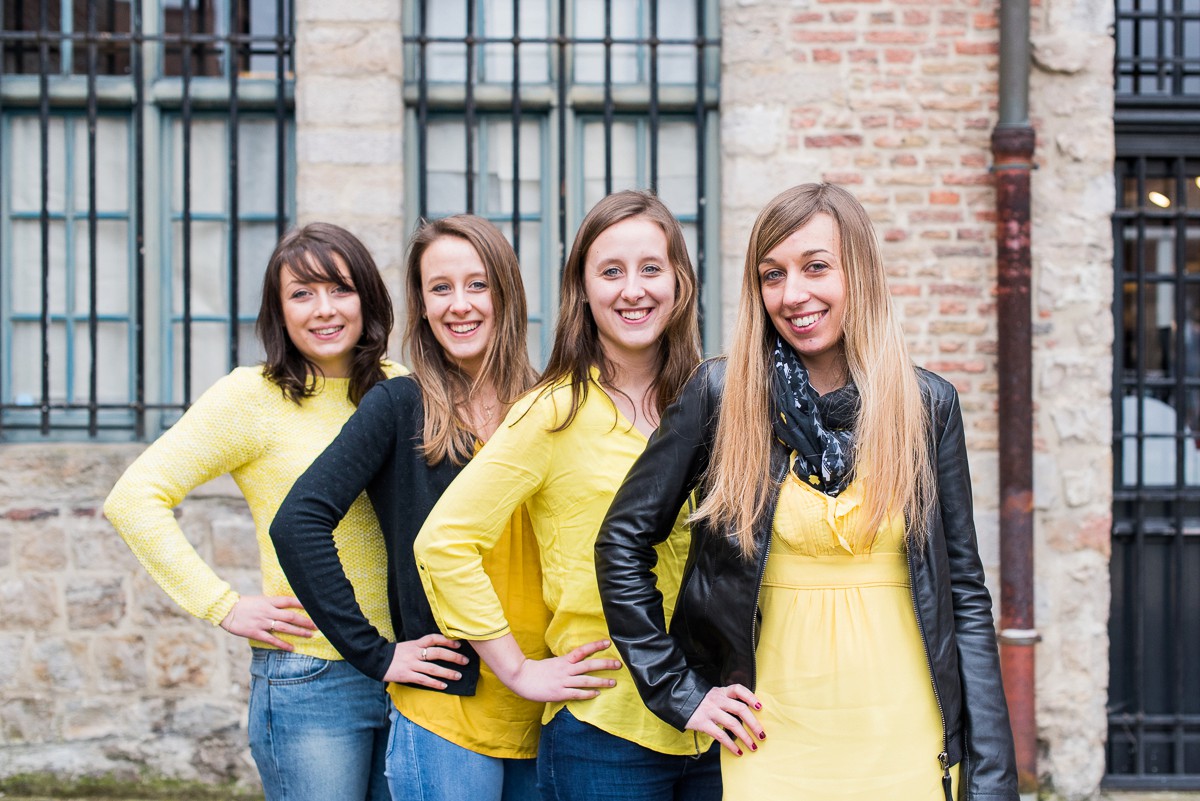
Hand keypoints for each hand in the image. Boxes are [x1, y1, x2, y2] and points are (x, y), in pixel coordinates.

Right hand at [219, 595, 316, 650]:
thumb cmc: (243, 604)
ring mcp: (262, 622)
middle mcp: (268, 611)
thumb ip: (272, 603)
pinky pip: (272, 639)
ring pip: (284, 628)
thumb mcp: (259, 599)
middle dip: (305, 621)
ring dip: (299, 632)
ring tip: (310, 635)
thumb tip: (285, 606)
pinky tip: (292, 648)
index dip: (302, 603)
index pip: (289, 601)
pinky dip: (282, 644)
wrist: (226, 610)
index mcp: (268, 601)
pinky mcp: (255, 632)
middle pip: (291, 616)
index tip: (314, 606)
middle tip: (317, 624)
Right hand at [383, 633, 468, 689]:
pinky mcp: (407, 675)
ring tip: (458, 676)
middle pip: (437, 653)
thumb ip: (420, 648)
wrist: (375, 659)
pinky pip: (424, 680)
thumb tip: (436, 650)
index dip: (447, 640)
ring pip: (433, 668)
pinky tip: (444, 686)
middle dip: (453, 657)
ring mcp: (411, 664)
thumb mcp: (407, 646)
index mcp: (415, 644)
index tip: (459, 644)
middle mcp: (415, 653)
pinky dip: (435, 683)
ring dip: (447, 672)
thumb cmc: (394, 654)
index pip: (434, 639)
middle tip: (465, 661)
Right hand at [502, 639, 620, 702]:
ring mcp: (563, 681)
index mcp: (564, 660)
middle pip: (589, 665)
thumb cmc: (538, 670)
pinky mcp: (559, 693)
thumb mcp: (553, 662)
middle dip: (605, 664)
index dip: (595, 646)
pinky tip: (597, 694)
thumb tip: (579, 661)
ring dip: (601, 681)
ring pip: (586, 680)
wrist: (521, 677)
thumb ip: (566, 662)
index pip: (582, 650)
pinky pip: (576, 694)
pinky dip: (588, 694)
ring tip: (613, 682)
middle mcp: (565, 669)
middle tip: (618, 664)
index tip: (608, 643)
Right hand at [685, 684, 765, 755]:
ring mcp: (710, 711)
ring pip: (733, 724)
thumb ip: (726, 700)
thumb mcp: (712, 695)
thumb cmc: (698, 701)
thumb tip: (746, 714)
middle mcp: (717, 699)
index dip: (751, 697)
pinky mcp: (702, 723)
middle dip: (754, 723)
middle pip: (740, 709)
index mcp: (721, 691)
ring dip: (746, 737)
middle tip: (762, 735)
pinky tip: (738, 751)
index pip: (738, 689)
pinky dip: (731, 745)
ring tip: (753, 746)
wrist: (675, 701)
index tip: (760, 707)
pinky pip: (720, 736)